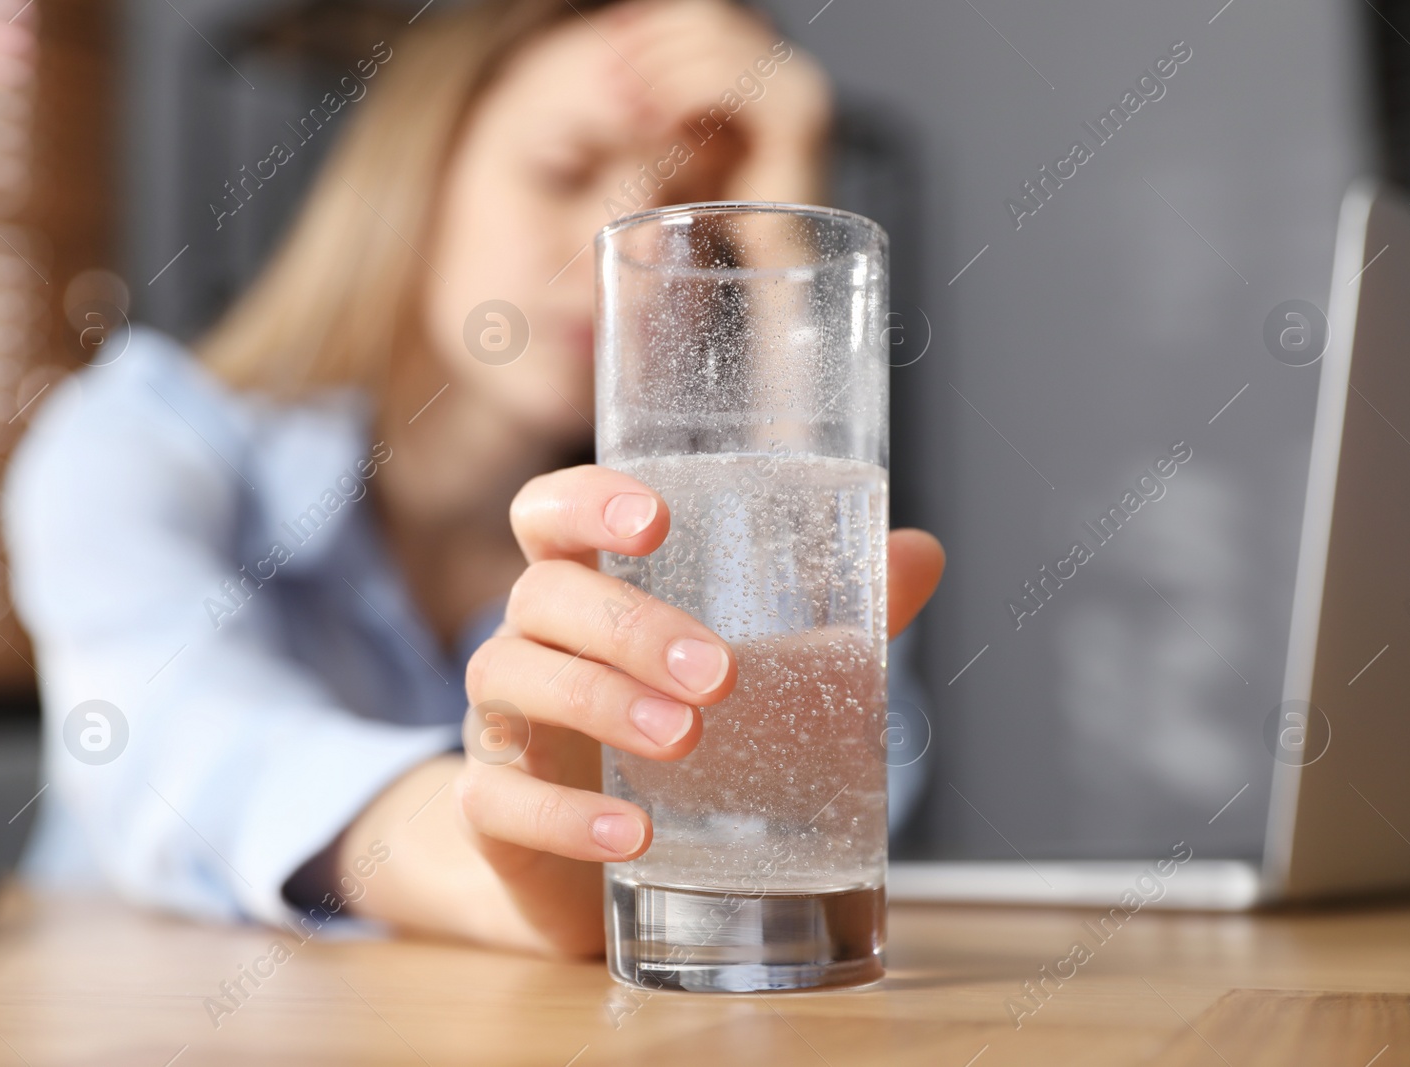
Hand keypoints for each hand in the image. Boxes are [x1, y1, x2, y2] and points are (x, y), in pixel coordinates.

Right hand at [341, 465, 942, 957]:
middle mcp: (528, 642)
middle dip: (629, 625)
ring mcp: (498, 725)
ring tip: (686, 739)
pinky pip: (499, 801)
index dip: (585, 502)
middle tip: (718, 672)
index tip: (655, 518)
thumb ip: (829, 620)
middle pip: (542, 596)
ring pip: (510, 681)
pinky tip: (632, 836)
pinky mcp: (489, 812)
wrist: (590, 863)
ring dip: (600, 703)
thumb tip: (920, 554)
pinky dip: (565, 817)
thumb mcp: (753, 678)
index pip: (548, 514)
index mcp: (583, 590)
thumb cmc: (671, 738)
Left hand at [601, 0, 832, 202]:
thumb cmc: (722, 221)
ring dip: (658, 70)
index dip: (655, 23)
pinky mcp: (797, 117)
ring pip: (715, 43)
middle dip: (651, 44)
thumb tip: (617, 54)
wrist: (769, 272)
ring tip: (620, 104)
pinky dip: (680, 94)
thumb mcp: (685, 144)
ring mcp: (800, 88)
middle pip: (710, 20)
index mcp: (770, 71)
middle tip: (606, 78)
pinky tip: (649, 122)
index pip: (707, 17)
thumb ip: (669, 99)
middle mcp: (791, 71)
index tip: (608, 40)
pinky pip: (727, 81)